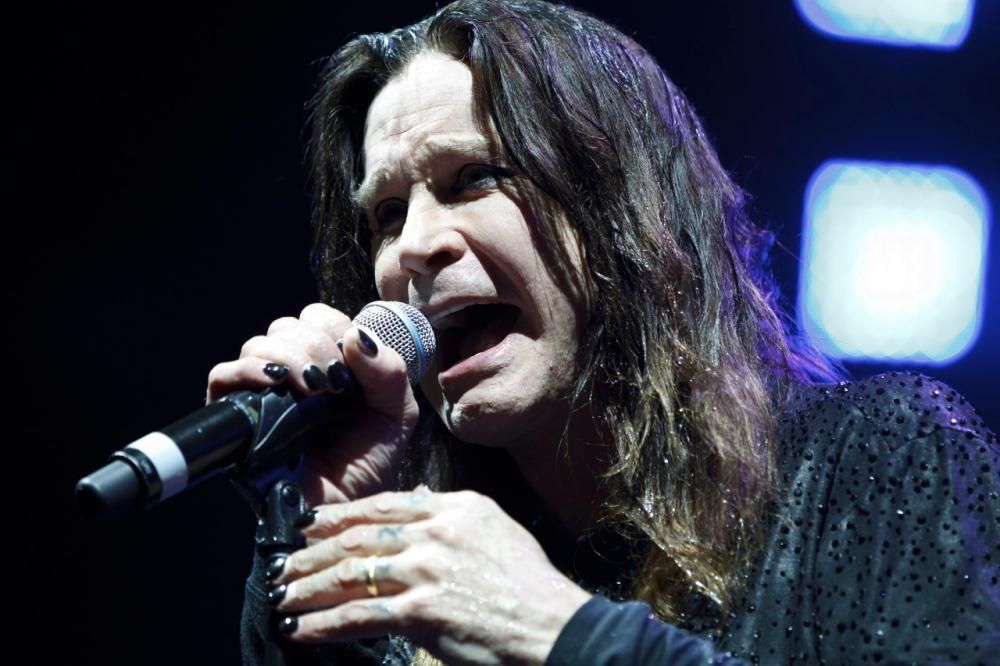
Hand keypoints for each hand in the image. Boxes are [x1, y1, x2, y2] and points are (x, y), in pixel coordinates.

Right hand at [206, 303, 419, 504]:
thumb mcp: (396, 412)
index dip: (333, 328)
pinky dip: (246, 370)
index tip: (351, 359)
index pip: (317, 319)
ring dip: (288, 356)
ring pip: (256, 345)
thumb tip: (356, 335)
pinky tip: (275, 382)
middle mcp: (292, 375)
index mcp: (328, 365)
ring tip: (314, 388)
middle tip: (334, 380)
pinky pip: (222, 377)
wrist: (345, 510)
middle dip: (313, 343)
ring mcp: (262, 395)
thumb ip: (389, 371)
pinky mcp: (236, 419)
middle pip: (285, 327)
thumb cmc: (369, 464)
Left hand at [268, 488, 592, 665]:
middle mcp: (437, 531)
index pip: (384, 504)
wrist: (552, 625)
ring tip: (284, 597)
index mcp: (455, 507)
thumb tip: (419, 501)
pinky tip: (302, 629)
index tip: (311, 526)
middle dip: (313, 553)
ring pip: (351, 573)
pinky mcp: (422, 610)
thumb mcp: (497, 529)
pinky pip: (360, 614)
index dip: (340, 516)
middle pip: (359, 537)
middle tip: (284, 564)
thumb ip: (454, 515)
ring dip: (309, 588)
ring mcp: (427, 569)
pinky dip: (325, 623)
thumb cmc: (529, 585)